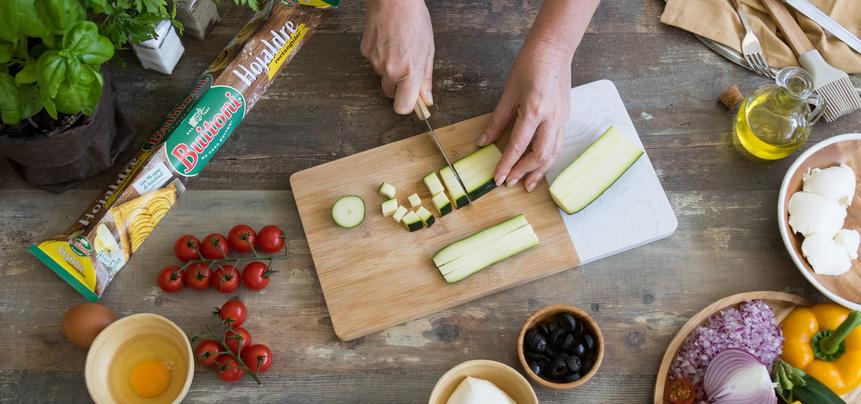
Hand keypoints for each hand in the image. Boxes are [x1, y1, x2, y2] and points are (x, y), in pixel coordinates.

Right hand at [361, 0, 434, 113]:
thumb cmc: (414, 20)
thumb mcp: (428, 50)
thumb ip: (426, 78)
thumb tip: (427, 99)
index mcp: (410, 72)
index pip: (403, 107)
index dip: (408, 105)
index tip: (414, 99)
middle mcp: (390, 70)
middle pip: (391, 93)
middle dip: (399, 86)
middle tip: (407, 68)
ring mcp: (375, 62)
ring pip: (382, 77)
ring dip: (390, 69)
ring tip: (399, 48)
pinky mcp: (365, 53)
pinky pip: (374, 63)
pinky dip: (381, 57)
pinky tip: (388, 41)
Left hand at [479, 44, 571, 191]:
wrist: (554, 50)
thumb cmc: (529, 66)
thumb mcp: (508, 93)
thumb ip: (497, 121)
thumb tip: (484, 142)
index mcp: (534, 110)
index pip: (518, 146)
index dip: (506, 164)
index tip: (497, 178)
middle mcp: (551, 118)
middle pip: (540, 155)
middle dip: (524, 171)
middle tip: (509, 183)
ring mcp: (562, 119)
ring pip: (553, 153)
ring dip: (539, 171)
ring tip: (526, 183)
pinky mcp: (565, 118)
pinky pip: (558, 145)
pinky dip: (547, 159)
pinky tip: (539, 166)